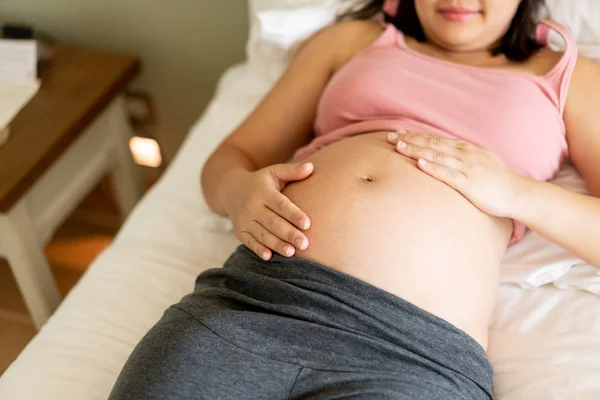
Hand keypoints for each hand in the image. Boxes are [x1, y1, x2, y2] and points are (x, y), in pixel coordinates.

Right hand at [223, 163, 313, 259]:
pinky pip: (249, 242)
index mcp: (263, 192)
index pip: (280, 204)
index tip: (307, 223)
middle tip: (305, 244)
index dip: (293, 214)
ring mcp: (245, 220)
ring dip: (276, 244)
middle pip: (273, 222)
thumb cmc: (260, 182)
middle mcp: (252, 206)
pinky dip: (258, 249)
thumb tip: (311, 167)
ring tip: (291, 252)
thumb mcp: (273, 172)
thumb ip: (292, 171)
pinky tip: (269, 256)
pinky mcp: (240, 232)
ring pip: (262, 234)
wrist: (230, 190)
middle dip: (289, 234)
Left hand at [387, 131, 531, 217]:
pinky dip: (433, 168)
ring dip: (417, 150)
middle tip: (391, 137)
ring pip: (437, 156)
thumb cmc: (499, 181)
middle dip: (411, 139)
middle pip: (433, 144)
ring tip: (399, 147)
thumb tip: (448, 156)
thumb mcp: (481, 163)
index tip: (400, 133)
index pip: (437, 140)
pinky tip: (420, 164)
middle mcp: (465, 155)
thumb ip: (464, 158)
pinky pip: (448, 174)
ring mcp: (467, 168)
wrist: (518, 193)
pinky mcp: (469, 183)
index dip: (417, 135)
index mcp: (466, 150)